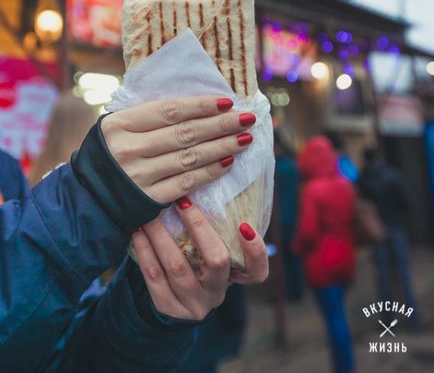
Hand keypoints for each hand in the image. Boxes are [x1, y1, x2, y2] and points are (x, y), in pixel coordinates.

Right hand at [101, 96, 254, 203]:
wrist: (85, 200)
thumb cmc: (107, 156)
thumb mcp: (115, 128)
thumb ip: (146, 116)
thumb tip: (193, 104)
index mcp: (120, 124)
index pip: (169, 111)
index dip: (201, 105)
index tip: (226, 102)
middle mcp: (129, 148)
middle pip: (185, 133)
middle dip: (220, 125)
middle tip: (246, 118)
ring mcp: (139, 176)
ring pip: (189, 157)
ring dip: (221, 147)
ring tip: (244, 138)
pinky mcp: (148, 199)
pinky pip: (185, 183)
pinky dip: (208, 172)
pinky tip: (227, 162)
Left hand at [131, 201, 268, 320]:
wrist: (170, 296)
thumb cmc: (196, 257)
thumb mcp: (213, 246)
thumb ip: (219, 224)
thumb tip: (218, 172)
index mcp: (235, 277)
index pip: (257, 271)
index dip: (255, 251)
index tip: (244, 224)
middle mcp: (217, 293)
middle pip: (216, 261)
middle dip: (199, 227)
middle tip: (182, 200)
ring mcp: (193, 304)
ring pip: (178, 267)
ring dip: (162, 235)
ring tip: (150, 212)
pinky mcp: (168, 308)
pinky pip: (154, 278)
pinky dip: (145, 251)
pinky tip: (138, 232)